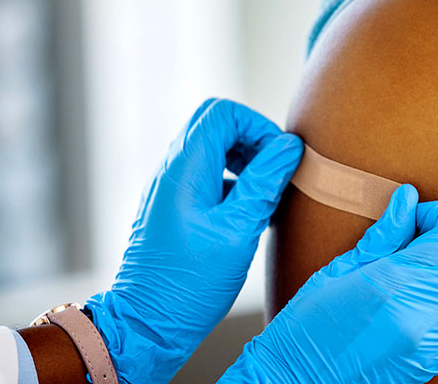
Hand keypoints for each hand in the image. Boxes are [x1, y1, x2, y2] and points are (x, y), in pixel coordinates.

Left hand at [85, 98, 302, 383]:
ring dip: (242, 160)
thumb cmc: (191, 282)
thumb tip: (289, 147)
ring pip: (210, 149)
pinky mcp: (173, 208)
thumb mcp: (240, 230)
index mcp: (185, 168)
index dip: (257, 126)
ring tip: (265, 193)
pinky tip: (249, 213)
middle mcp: (172, 170)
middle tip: (274, 171)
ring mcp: (169, 189)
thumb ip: (264, 183)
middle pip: (215, 125)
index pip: (223, 114)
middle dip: (251, 139)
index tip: (279, 158)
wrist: (148, 323)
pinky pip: (204, 175)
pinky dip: (230, 181)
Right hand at [220, 184, 437, 382]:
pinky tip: (432, 299)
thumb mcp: (339, 270)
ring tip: (434, 268)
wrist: (297, 382)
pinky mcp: (434, 363)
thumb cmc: (308, 325)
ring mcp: (434, 344)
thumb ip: (384, 234)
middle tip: (430, 236)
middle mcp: (425, 316)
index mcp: (397, 284)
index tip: (419, 215)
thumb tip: (409, 199)